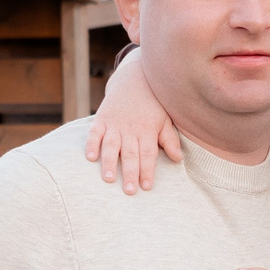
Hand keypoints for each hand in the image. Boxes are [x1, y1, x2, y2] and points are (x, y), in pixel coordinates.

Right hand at [79, 52, 179, 194]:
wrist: (134, 78)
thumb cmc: (153, 104)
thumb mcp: (165, 119)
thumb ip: (170, 140)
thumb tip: (178, 159)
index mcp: (147, 130)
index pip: (148, 154)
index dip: (147, 170)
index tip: (146, 186)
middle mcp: (130, 128)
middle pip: (130, 153)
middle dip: (130, 173)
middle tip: (129, 191)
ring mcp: (114, 123)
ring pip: (111, 145)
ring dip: (109, 162)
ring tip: (108, 179)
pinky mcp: (101, 119)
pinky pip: (94, 133)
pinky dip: (91, 144)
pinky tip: (90, 157)